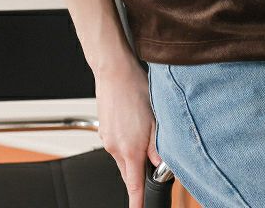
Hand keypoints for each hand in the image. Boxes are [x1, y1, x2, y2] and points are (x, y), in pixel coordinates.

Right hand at [94, 57, 163, 207]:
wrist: (113, 70)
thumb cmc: (134, 88)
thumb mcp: (155, 117)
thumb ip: (158, 146)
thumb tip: (161, 165)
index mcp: (130, 149)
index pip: (133, 185)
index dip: (137, 202)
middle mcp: (115, 147)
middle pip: (127, 172)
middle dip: (138, 172)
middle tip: (151, 158)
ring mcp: (107, 138)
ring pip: (122, 156)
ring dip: (133, 151)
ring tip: (144, 127)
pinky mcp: (104, 129)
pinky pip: (116, 142)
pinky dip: (126, 139)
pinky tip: (133, 120)